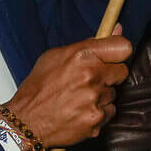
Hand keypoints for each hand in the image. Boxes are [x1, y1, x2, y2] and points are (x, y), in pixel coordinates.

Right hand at [6, 35, 134, 150]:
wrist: (27, 121)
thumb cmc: (39, 87)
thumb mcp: (56, 56)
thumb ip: (88, 44)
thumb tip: (116, 29)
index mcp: (81, 56)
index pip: (123, 47)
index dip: (120, 52)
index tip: (115, 56)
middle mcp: (91, 77)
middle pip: (122, 71)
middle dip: (110, 75)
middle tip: (92, 79)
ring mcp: (95, 100)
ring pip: (113, 93)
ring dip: (101, 95)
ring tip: (79, 98)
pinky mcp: (96, 120)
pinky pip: (108, 112)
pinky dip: (98, 112)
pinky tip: (80, 111)